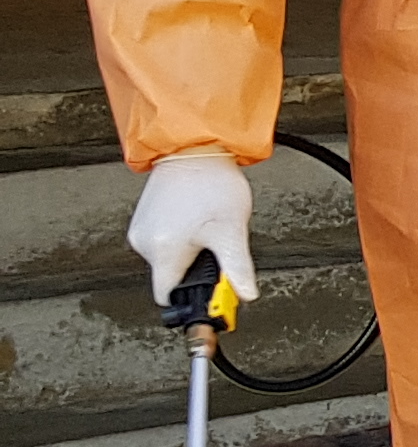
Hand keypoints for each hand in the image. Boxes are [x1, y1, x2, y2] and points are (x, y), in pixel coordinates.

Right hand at [129, 149, 257, 306]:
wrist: (195, 148)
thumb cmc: (211, 184)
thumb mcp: (232, 231)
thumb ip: (237, 267)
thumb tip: (246, 294)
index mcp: (161, 251)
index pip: (169, 296)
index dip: (193, 298)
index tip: (213, 295)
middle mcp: (144, 243)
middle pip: (172, 277)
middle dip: (198, 270)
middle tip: (218, 247)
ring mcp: (141, 230)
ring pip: (170, 259)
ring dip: (192, 252)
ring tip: (208, 227)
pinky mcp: (144, 219)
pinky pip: (165, 242)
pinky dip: (183, 239)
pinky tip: (197, 220)